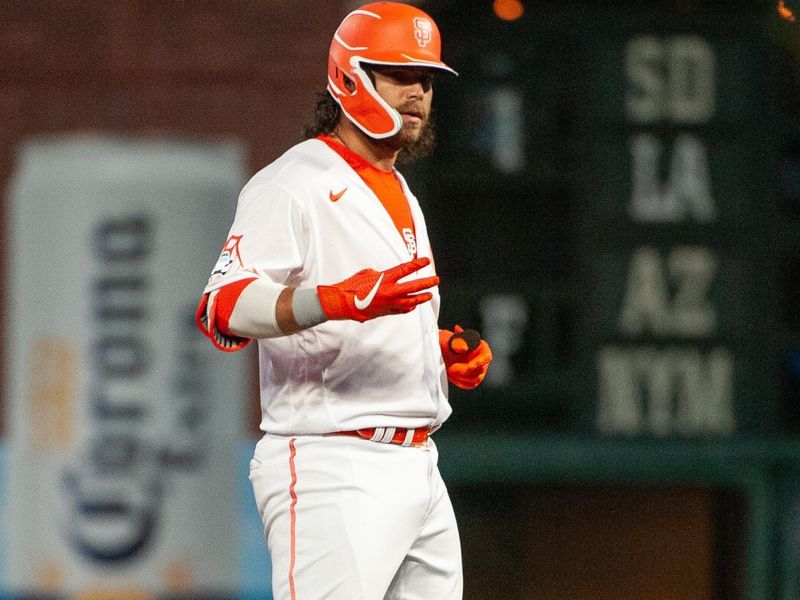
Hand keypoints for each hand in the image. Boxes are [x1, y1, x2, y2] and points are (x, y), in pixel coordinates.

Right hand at [317, 257, 438, 321]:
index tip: (426, 261)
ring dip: (422, 297)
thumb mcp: (368, 273)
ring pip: (411, 301)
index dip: (418, 264)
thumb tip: (387, 276)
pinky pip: (402, 310)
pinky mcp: (386, 312)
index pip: (406, 269)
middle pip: (414, 286)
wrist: (343, 303)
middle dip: (427, 282)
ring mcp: (390, 303)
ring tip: (429, 295)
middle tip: (436, 280)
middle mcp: (390, 291)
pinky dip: (409, 307)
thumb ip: (382, 275)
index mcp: (385, 279)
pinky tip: (413, 305)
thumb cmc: (352, 286)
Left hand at [439, 325, 492, 388]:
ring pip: (476, 379)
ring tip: (449, 370)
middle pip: (480, 370)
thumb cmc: (450, 342)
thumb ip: (458, 343)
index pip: (487, 357)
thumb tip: (463, 349)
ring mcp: (479, 370)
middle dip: (465, 371)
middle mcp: (483, 360)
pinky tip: (451, 376)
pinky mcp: (473, 378)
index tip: (469, 366)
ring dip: (462, 377)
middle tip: (452, 368)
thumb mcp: (452, 340)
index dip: (480, 362)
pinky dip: (460, 382)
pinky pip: (470, 384)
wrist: (444, 350)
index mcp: (482, 348)